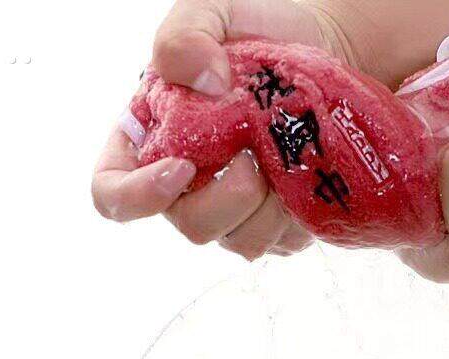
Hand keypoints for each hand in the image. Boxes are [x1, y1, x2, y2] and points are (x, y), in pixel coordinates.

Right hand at [91, 0, 448, 259]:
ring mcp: (238, 208)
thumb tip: (199, 85)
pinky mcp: (281, 222)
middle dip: (227, 199)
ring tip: (288, 163)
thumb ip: (184, 36)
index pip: (114, 193)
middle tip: (256, 159)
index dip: (137, 197)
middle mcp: (191, 184)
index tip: (182, 172)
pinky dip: (297, 218)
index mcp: (154, 140)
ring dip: (267, 211)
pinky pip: (283, 244)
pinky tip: (307, 179)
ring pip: (241, 244)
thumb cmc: (268, 29)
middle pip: (189, 226)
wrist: (335, 51)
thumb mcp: (216, 10)